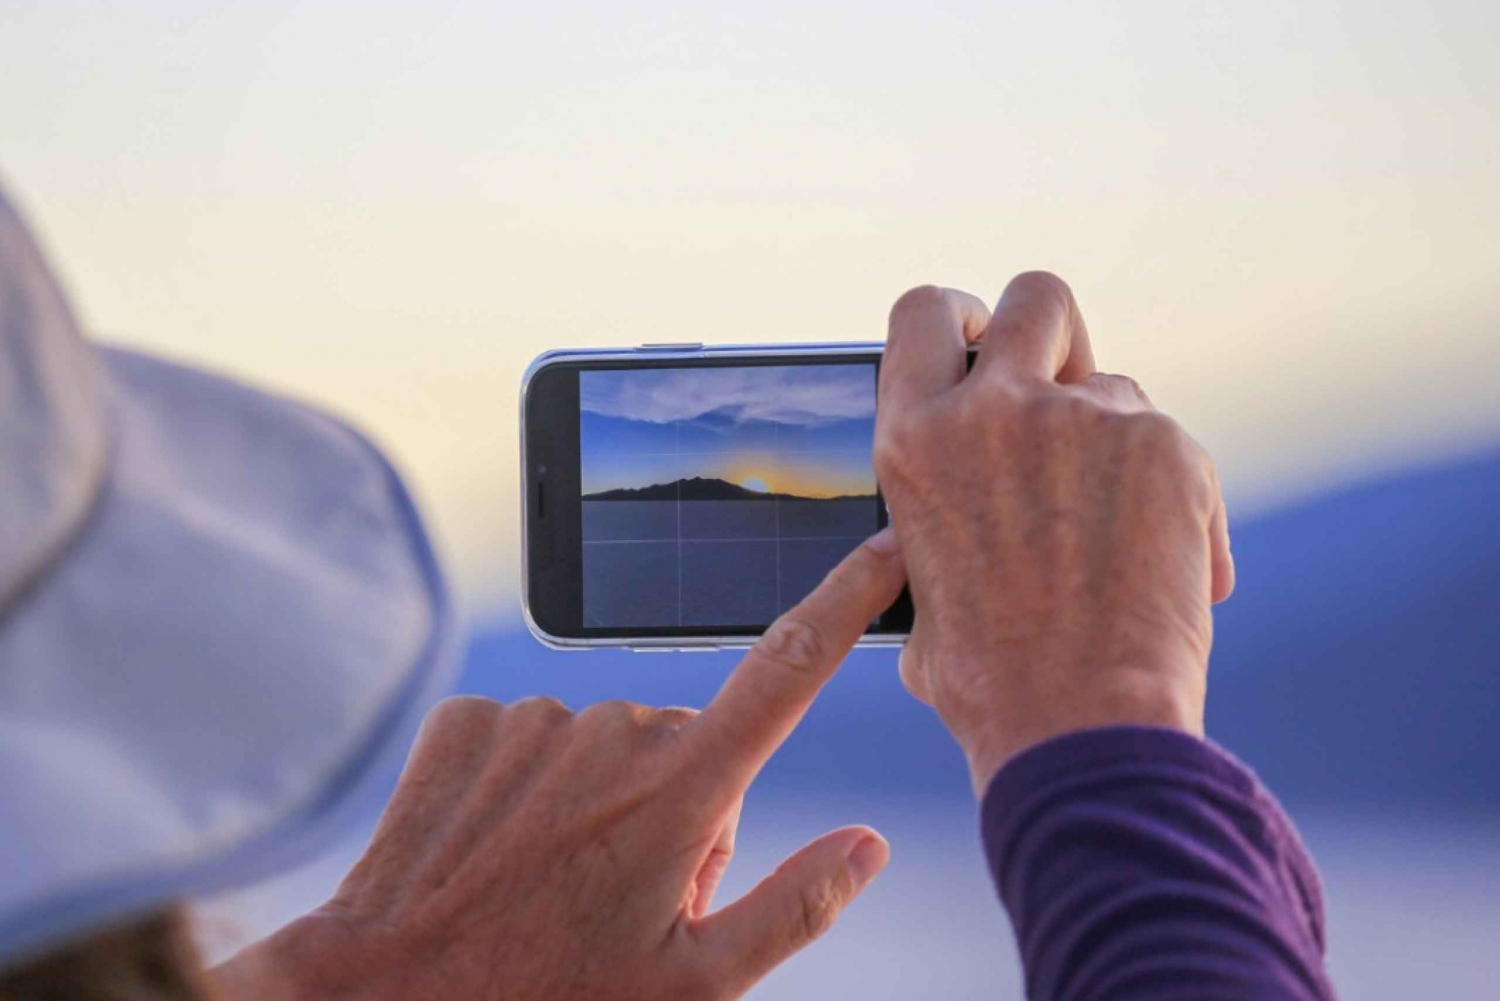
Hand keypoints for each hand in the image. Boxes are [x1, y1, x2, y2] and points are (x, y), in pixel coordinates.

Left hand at [213, 530, 905, 1000]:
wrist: (384, 993)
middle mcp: (614, 731)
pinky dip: (527, 785)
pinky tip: (500, 847)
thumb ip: (796, 906)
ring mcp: (535, 719)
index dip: (845, 602)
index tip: (884, 547)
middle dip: (677, 807)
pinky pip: (531, 737)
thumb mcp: (695, 986)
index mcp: (683, 788)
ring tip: (555, 881)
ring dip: (598, 801)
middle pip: (686, 744)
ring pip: (605, 743)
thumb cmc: (549, 998)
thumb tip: (870, 845)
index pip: (788, 669)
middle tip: (627, 894)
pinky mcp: (469, 720)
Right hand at [876, 273, 1234, 795]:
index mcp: (913, 440)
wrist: (1078, 728)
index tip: (987, 345)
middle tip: (1068, 394)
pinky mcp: (1165, 447)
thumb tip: (934, 528)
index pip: (923, 313)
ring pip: (1117, 388)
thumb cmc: (990, 681)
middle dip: (1056, 335)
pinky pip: (1173, 447)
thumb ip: (931, 523)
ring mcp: (1083, 420)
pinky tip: (1170, 569)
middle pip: (1037, 297)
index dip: (962, 318)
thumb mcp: (917, 588)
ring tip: (1118, 538)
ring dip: (1117, 442)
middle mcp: (993, 409)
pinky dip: (1178, 499)